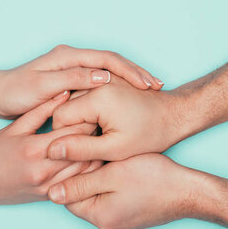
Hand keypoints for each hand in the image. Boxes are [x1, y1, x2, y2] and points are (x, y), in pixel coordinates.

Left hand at [0, 45, 162, 118]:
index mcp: (68, 56)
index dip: (130, 72)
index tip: (147, 85)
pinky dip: (118, 88)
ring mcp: (73, 69)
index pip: (108, 59)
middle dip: (137, 73)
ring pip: (110, 72)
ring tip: (151, 91)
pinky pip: (101, 82)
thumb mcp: (43, 87)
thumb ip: (73, 80)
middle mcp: (73, 59)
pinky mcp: (71, 81)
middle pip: (114, 62)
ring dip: (130, 80)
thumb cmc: (15, 93)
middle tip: (158, 87)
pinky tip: (128, 99)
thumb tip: (104, 76)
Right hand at [0, 91, 101, 209]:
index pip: (73, 131)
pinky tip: (97, 158)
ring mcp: (49, 185)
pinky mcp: (51, 196)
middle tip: (110, 122)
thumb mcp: (14, 128)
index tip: (100, 107)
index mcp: (35, 149)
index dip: (89, 117)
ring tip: (107, 138)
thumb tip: (65, 92)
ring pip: (86, 170)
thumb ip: (41, 111)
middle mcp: (44, 170)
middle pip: (83, 150)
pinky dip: (90, 171)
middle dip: (97, 135)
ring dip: (98, 154)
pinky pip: (78, 183)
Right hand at [47, 75, 184, 161]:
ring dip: (82, 118)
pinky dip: (90, 110)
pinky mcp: (109, 79)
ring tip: (101, 134)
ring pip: (75, 100)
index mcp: (97, 96)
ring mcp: (103, 78)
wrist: (175, 115)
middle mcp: (98, 81)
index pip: (59, 117)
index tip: (81, 149)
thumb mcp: (114, 149)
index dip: (65, 137)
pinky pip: (87, 94)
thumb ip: (81, 149)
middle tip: (94, 143)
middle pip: (66, 106)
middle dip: (74, 127)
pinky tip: (103, 124)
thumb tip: (52, 150)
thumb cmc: (151, 134)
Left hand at [47, 154, 205, 228]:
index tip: (81, 152)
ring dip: (99, 180)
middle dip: (85, 175)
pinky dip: (112, 187)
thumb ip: (80, 184)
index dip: (71, 170)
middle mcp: (107, 227)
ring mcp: (119, 226)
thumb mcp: (113, 174)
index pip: (68, 195)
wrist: (189, 191)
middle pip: (82, 197)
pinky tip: (121, 172)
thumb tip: (50, 194)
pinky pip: (111, 202)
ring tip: (110, 160)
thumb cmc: (154, 178)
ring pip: (97, 198)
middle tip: (96, 153)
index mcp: (99, 217)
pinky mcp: (130, 220)